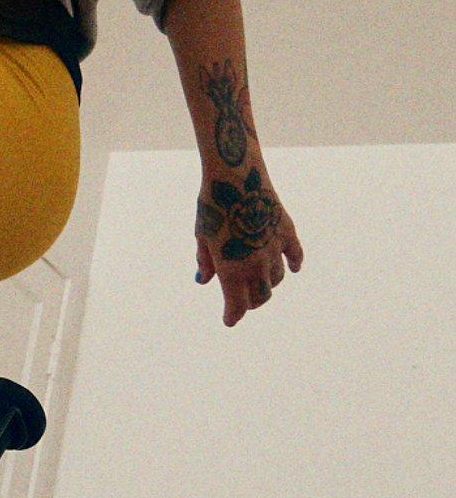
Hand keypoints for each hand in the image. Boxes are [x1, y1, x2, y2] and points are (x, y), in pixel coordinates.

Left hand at [194, 155, 302, 325]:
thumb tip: (204, 280)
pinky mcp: (287, 232)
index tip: (229, 320)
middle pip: (260, 296)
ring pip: (277, 278)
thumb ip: (206, 261)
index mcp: (232, 270)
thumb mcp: (202, 236)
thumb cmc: (212, 207)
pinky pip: (295, 255)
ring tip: (259, 281)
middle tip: (243, 301)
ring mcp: (275, 249)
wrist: (235, 177)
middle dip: (251, 302)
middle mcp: (256, 265)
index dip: (233, 316)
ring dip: (267, 283)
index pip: (237, 305)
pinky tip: (294, 268)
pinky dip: (294, 264)